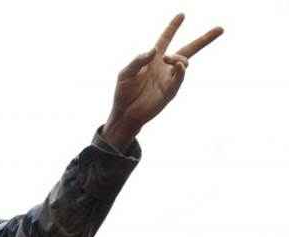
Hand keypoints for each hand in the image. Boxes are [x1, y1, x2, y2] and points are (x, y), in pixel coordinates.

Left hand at [103, 13, 223, 149]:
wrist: (123, 114)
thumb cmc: (123, 92)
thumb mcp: (125, 73)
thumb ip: (138, 60)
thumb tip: (154, 50)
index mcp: (152, 60)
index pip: (165, 39)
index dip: (172, 28)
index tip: (181, 15)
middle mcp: (164, 68)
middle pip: (187, 50)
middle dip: (203, 40)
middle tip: (220, 28)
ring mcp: (168, 80)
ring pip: (183, 63)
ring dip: (178, 58)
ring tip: (169, 59)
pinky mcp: (169, 93)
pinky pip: (178, 80)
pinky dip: (181, 72)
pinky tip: (180, 65)